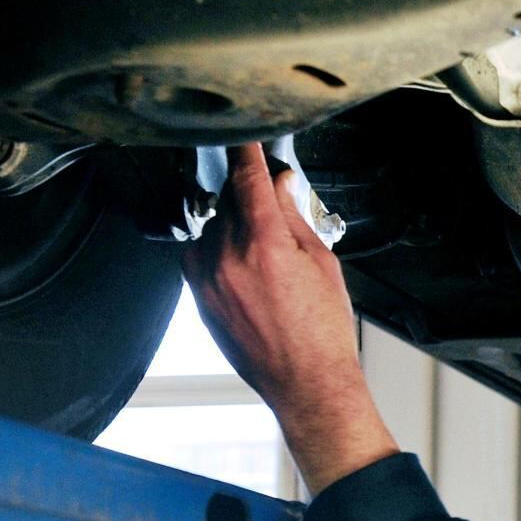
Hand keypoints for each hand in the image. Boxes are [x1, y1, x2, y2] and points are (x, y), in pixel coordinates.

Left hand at [183, 143, 397, 494]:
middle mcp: (226, 258)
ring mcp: (206, 280)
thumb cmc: (321, 330)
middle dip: (249, 194)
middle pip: (228, 200)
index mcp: (263, 244)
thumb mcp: (321, 262)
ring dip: (235, 223)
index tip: (245, 137)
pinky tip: (249, 266)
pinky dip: (220, 247)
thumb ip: (294, 217)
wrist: (305, 382)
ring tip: (268, 250)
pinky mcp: (198, 299)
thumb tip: (282, 185)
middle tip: (276, 206)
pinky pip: (201, 254)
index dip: (247, 151)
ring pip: (213, 226)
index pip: (248, 179)